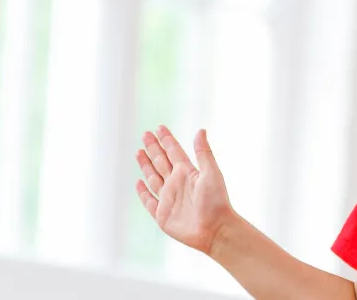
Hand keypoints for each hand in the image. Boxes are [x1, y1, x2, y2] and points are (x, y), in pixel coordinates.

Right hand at [134, 126, 234, 254]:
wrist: (215, 230)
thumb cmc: (217, 202)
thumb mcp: (211, 173)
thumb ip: (203, 152)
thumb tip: (201, 130)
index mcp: (187, 172)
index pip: (174, 152)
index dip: (166, 139)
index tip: (159, 127)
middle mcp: (176, 183)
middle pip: (161, 161)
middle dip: (153, 148)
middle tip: (145, 134)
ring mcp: (168, 199)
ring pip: (152, 178)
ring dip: (145, 165)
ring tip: (138, 152)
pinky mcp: (162, 215)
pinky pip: (149, 201)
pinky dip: (143, 192)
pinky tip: (139, 183)